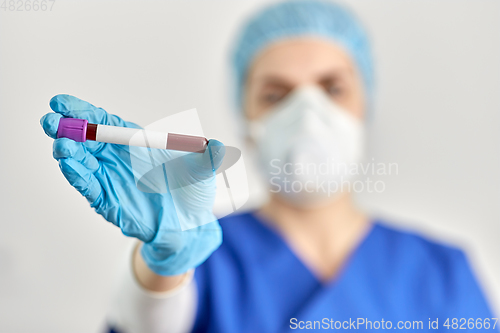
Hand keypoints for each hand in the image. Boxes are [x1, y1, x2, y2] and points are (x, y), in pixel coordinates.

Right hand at [40, 94, 224, 274]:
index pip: (104, 122)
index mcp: (136, 142)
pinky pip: (89, 187)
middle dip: (67, 129)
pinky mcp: (108, 201)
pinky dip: (78, 176)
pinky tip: (68, 166)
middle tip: (51, 122)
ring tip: (62, 146)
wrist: (190, 224)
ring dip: (69, 154)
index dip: (83, 111)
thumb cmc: (193, 190)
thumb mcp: (203, 171)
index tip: (60, 102)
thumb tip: (219, 147)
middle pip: (86, 140)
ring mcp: (110, 179)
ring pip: (82, 163)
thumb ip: (208, 158)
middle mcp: (117, 158)